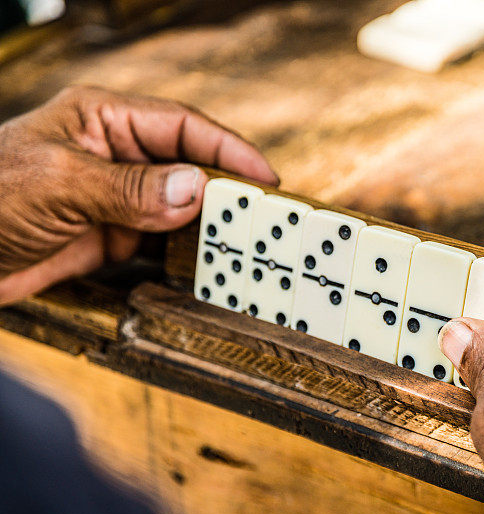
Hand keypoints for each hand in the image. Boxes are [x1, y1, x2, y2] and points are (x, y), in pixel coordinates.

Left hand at [0, 86, 276, 304]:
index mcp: (105, 120)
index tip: (265, 177)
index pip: (183, 127)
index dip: (229, 150)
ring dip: (212, 226)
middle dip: (228, 190)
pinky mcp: (113, 236)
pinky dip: (189, 254)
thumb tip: (196, 189)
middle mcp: (119, 155)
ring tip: (246, 245)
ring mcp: (119, 198)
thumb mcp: (59, 183)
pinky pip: (164, 242)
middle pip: (191, 167)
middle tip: (265, 218)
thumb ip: (130, 187)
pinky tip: (210, 264)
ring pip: (183, 207)